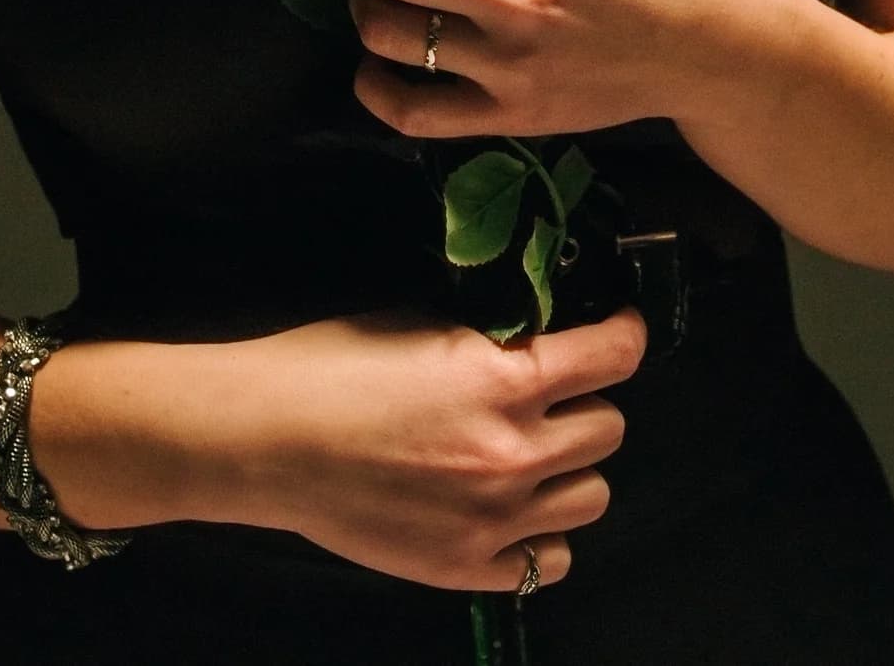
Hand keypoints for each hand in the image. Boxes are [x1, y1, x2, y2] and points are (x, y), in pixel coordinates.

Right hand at [233, 302, 646, 589]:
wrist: (269, 441)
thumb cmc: (334, 364)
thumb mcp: (423, 326)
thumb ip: (492, 340)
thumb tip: (538, 337)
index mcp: (505, 380)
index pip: (613, 356)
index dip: (624, 334)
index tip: (619, 328)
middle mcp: (515, 453)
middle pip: (610, 427)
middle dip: (587, 401)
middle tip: (554, 393)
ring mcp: (496, 519)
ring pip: (593, 494)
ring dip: (570, 467)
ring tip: (534, 452)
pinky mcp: (469, 568)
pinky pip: (551, 559)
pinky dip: (541, 532)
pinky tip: (512, 508)